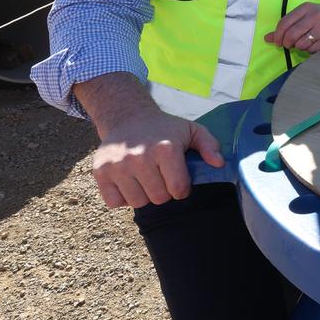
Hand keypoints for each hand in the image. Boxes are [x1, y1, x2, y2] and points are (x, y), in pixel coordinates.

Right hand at [91, 107, 223, 208]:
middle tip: (160, 176)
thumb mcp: (191, 130)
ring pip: (137, 202)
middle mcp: (140, 157)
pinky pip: (115, 202)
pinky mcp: (100, 172)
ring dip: (144, 195)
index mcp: (165, 149)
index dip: (182, 189)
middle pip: (158, 199)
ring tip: (145, 177)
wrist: (128, 117)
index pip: (179, 190)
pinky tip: (128, 181)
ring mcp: (118, 165)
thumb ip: (209, 145)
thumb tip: (219, 163)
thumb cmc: (164, 128)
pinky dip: (122, 197)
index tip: (179, 180)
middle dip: (163, 191)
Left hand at [265, 0, 319, 52]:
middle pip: (291, 36)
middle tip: (291, 45)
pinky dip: (311, 50)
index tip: (279, 42)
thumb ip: (287, 26)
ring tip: (307, 43)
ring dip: (301, 47)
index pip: (284, 24)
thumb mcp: (306, 16)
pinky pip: (313, 49)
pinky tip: (316, 44)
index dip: (278, 36)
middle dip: (288, 44)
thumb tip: (267, 38)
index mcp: (306, 8)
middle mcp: (314, 16)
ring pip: (301, 44)